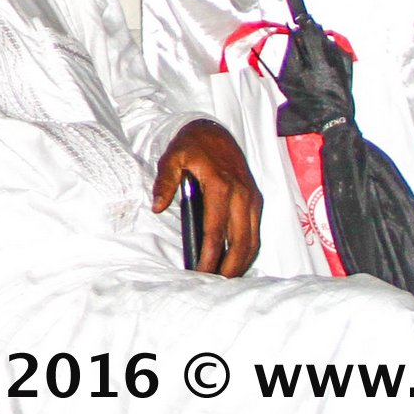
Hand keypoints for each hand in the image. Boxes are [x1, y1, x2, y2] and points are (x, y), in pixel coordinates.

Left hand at [154, 118, 260, 276]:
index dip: (209, 256)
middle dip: (230, 267)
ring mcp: (252, 197)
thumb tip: (157, 207)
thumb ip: (164, 183)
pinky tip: (238, 261)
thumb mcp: (172, 157)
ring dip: (242, 262)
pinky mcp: (256, 199)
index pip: (216, 231)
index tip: (199, 271)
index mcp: (220, 185)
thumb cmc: (192, 145)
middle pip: (240, 242)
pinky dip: (249, 249)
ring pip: (252, 239)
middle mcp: (241, 194)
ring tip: (226, 279)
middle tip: (215, 284)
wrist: (214, 130)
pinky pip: (255, 230)